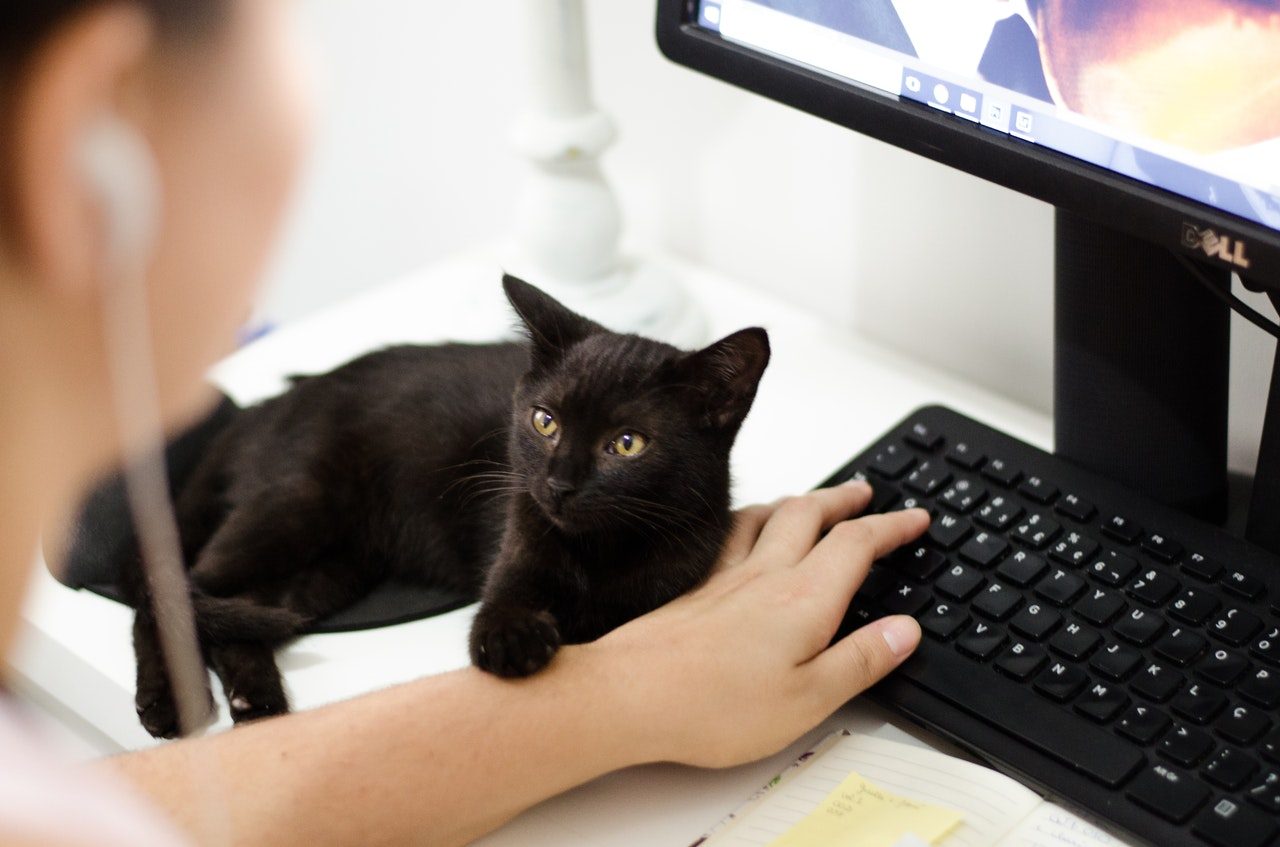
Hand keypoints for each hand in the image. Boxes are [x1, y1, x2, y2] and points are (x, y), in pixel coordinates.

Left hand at [586, 481, 928, 768]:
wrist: (628, 695)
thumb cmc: (711, 706)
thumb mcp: (807, 700)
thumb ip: (860, 661)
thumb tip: (904, 631)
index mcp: (804, 600)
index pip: (857, 545)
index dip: (892, 527)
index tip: (915, 519)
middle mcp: (765, 576)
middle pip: (811, 514)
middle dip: (845, 499)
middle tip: (867, 492)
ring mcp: (725, 577)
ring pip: (769, 516)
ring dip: (800, 501)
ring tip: (814, 500)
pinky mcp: (695, 588)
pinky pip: (731, 533)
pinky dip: (751, 518)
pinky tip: (744, 528)